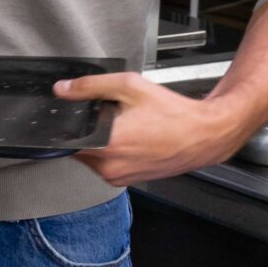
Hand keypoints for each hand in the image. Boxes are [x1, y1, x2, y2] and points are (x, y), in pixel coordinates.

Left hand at [56, 72, 243, 186]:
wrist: (204, 135)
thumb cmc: (174, 114)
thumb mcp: (130, 87)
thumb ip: (91, 86)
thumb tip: (64, 89)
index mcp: (107, 145)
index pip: (66, 138)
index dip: (68, 122)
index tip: (77, 113)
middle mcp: (110, 167)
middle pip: (78, 146)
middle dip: (87, 130)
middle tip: (112, 117)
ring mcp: (118, 177)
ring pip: (91, 157)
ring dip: (99, 142)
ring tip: (125, 127)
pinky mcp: (127, 180)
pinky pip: (107, 165)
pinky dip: (112, 152)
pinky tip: (131, 139)